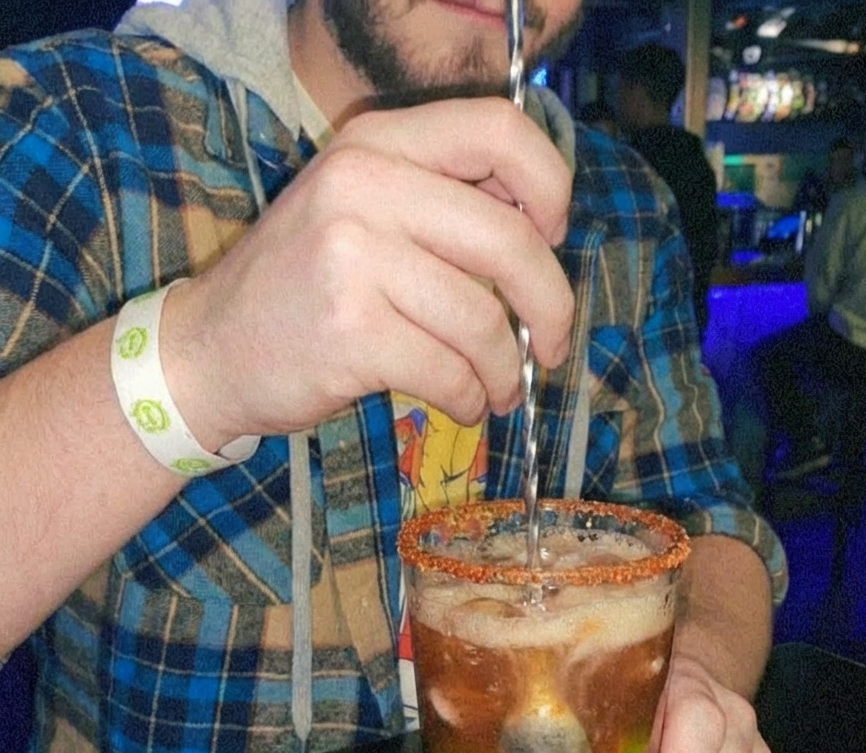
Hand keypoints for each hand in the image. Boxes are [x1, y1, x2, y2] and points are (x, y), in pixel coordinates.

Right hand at [161, 97, 574, 448]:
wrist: (209, 348)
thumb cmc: (302, 285)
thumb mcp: (360, 210)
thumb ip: (440, 201)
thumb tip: (543, 229)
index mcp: (377, 143)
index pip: (499, 131)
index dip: (549, 188)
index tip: (552, 240)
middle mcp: (364, 185)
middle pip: (511, 241)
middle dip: (552, 307)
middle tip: (551, 347)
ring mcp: (352, 256)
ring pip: (484, 321)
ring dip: (506, 371)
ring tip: (498, 390)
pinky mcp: (350, 331)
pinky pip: (450, 371)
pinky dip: (470, 398)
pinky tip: (463, 404)